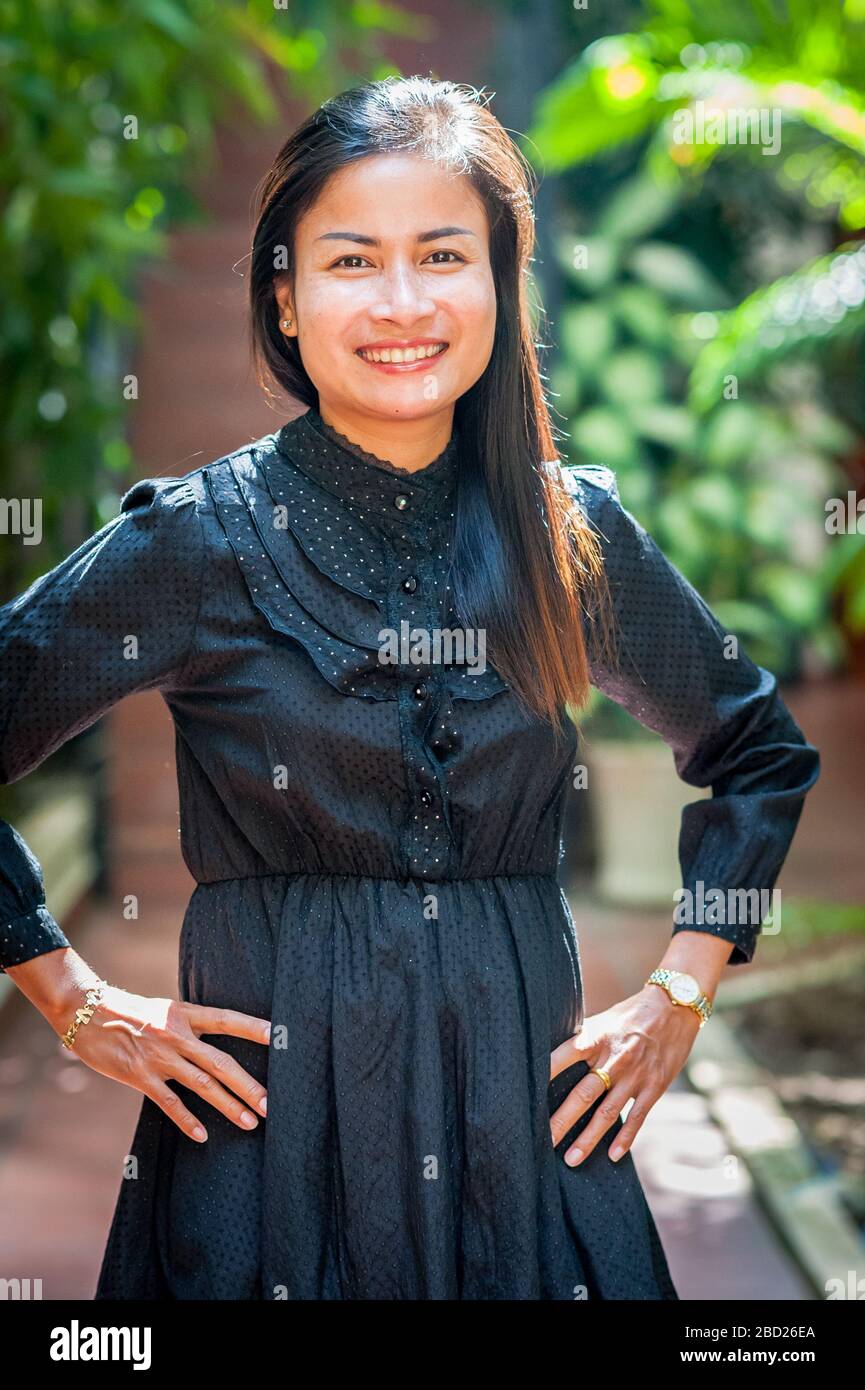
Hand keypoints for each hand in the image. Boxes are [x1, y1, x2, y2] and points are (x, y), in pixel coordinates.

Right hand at [56, 983, 270, 1143]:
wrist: (85, 1013)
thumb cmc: (127, 1011)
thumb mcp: (162, 1010)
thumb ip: (187, 1025)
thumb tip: (213, 1040)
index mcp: (184, 1014)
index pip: (226, 1019)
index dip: (252, 1028)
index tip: (277, 1036)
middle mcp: (176, 1035)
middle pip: (220, 1062)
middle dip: (247, 1085)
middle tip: (270, 1104)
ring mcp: (159, 1057)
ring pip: (202, 1085)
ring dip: (227, 1105)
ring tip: (249, 1121)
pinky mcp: (140, 1076)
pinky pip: (169, 1102)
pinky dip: (187, 1120)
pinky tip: (202, 1135)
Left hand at [549, 984, 700, 1166]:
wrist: (675, 1007)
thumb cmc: (630, 1014)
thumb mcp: (603, 1020)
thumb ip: (581, 1038)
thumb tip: (550, 1054)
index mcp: (596, 1037)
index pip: (564, 1056)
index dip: (545, 1074)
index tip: (526, 1095)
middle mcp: (614, 1058)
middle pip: (583, 1094)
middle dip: (562, 1121)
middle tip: (543, 1142)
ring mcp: (635, 1075)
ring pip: (607, 1113)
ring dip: (588, 1139)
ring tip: (571, 1159)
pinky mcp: (655, 1087)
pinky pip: (637, 1118)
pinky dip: (625, 1139)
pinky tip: (612, 1156)